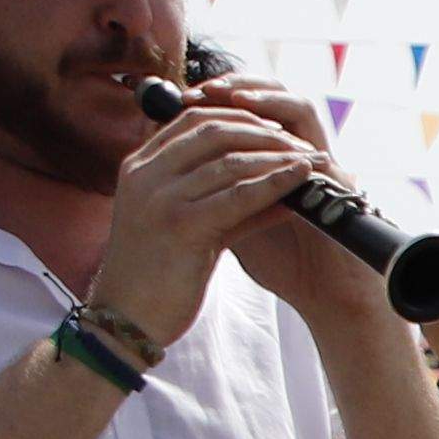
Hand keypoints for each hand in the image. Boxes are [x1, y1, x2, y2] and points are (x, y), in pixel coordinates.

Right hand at [87, 96, 327, 347]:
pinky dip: (274, 184)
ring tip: (312, 162)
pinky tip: (300, 182)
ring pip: (230, 161)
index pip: (193, 119)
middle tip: (300, 144)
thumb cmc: (157, 276)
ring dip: (277, 157)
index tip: (275, 128)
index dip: (239, 118)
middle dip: (263, 133)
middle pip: (214, 131)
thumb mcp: (186, 223)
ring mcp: (159, 198)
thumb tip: (276, 180)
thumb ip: (220, 197)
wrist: (125, 321)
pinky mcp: (180, 225)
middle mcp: (145, 174)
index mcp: (139, 166)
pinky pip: (238, 195)